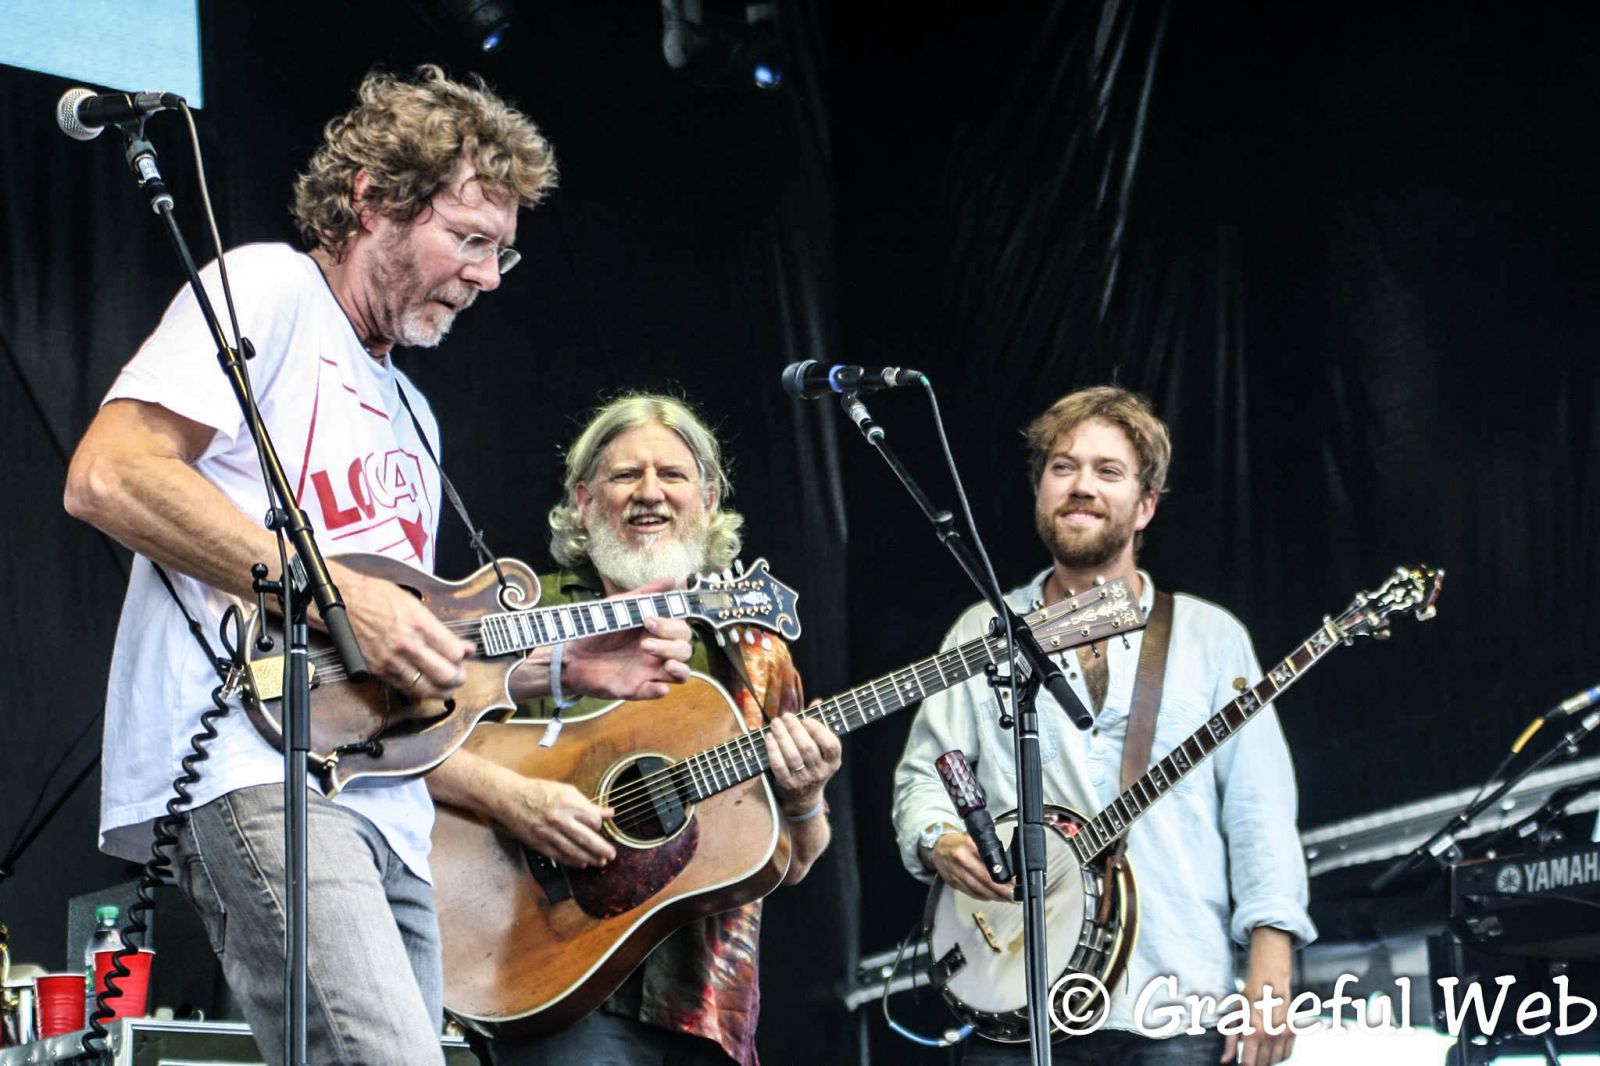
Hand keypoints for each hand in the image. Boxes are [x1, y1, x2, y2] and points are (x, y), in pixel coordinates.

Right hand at [330, 561, 470, 700]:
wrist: (343, 601)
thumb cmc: (377, 596)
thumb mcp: (415, 603)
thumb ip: (439, 628)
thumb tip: (462, 646)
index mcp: (420, 624)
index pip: (454, 652)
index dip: (464, 657)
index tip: (466, 655)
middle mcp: (408, 644)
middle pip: (445, 674)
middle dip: (458, 678)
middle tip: (461, 676)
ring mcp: (392, 659)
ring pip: (426, 687)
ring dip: (442, 690)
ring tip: (448, 687)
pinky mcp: (379, 669)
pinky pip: (405, 688)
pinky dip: (420, 691)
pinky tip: (427, 688)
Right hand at [497, 777, 615, 867]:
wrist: (511, 798)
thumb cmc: (539, 792)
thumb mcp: (567, 791)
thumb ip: (588, 804)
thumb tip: (608, 813)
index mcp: (567, 802)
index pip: (592, 819)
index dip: (599, 825)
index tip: (601, 827)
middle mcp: (559, 819)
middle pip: (586, 838)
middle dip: (601, 849)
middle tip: (612, 854)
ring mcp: (548, 833)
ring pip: (574, 851)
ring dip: (589, 858)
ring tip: (600, 862)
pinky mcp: (539, 844)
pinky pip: (559, 856)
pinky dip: (572, 861)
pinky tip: (582, 863)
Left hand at [562, 579, 692, 699]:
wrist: (568, 652)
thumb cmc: (597, 627)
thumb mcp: (620, 606)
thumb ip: (645, 594)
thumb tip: (671, 580)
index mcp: (657, 632)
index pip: (682, 630)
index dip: (672, 626)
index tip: (649, 621)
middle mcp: (658, 652)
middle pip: (685, 651)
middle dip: (671, 646)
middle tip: (645, 643)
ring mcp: (648, 671)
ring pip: (681, 674)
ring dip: (679, 669)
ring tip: (667, 664)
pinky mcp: (635, 688)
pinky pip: (655, 692)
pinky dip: (660, 690)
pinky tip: (659, 686)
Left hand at [764, 712, 841, 812]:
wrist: (804, 798)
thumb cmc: (812, 763)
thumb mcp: (821, 748)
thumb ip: (819, 725)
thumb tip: (817, 702)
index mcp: (833, 761)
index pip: (831, 745)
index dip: (819, 730)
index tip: (806, 719)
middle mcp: (820, 772)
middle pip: (808, 748)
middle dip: (795, 729)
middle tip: (786, 716)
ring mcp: (804, 780)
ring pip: (792, 756)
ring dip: (782, 737)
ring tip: (775, 723)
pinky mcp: (787, 784)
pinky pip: (779, 766)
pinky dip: (773, 750)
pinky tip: (768, 738)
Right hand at [927, 832, 1013, 901]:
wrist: (938, 848)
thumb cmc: (958, 843)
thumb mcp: (974, 839)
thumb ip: (987, 850)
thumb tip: (1005, 866)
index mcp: (969, 845)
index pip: (990, 863)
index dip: (1002, 876)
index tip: (1012, 881)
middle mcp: (961, 859)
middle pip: (985, 879)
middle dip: (1001, 890)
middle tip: (1012, 894)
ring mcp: (956, 872)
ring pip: (978, 889)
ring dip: (993, 896)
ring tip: (1004, 898)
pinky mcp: (953, 882)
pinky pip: (970, 893)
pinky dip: (982, 897)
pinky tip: (990, 897)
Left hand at [1223, 927, 1294, 1065]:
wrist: (1270, 981)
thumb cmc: (1249, 997)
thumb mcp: (1234, 1017)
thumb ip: (1230, 1041)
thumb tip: (1225, 1061)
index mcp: (1253, 1033)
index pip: (1249, 1064)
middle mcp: (1270, 1037)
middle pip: (1263, 1064)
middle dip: (1256, 1064)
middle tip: (1250, 1058)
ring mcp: (1283, 1035)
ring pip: (1276, 1061)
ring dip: (1268, 1061)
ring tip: (1259, 1055)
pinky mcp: (1292, 1032)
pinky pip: (1287, 1053)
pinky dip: (1280, 1056)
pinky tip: (1271, 1050)